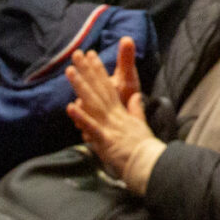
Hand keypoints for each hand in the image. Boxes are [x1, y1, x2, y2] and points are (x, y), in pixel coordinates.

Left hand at [70, 39, 162, 190]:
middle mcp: (114, 115)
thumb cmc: (144, 148)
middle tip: (76, 54)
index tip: (91, 55)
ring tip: (70, 72)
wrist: (149, 164)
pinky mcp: (106, 139)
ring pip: (93, 103)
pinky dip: (81, 117)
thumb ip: (136, 110)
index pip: (108, 86)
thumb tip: (136, 97)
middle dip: (87, 71)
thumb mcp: (141, 125)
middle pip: (99, 89)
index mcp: (121, 111)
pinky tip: (70, 107)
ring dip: (81, 87)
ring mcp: (110, 126)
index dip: (99, 70)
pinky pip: (92, 127)